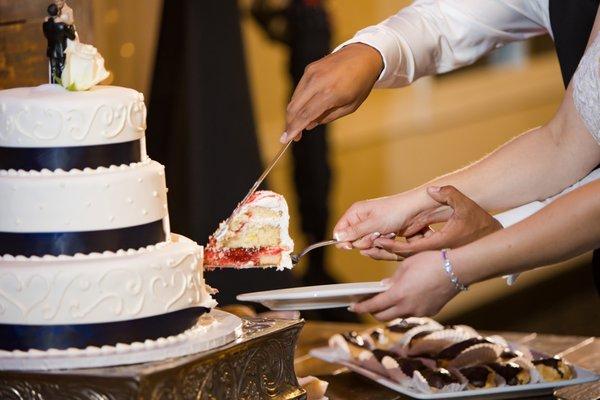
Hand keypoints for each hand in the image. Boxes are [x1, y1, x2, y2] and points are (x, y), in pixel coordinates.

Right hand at [281, 43, 382, 142]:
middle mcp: (318, 82)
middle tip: (292, 135)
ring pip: (294, 99)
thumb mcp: (350, 106)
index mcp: (331, 93)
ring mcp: (312, 73)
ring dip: (294, 114)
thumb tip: (308, 125)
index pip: (305, 114)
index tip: (286, 139)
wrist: (364, 56)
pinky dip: (299, 101)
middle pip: (294, 107)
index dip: (294, 128)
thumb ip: (328, 117)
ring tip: (299, 124)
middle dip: (290, 123)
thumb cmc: (360, 84)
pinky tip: (305, 108)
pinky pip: (300, 89)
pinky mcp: (310, 69)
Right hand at [333, 191, 429, 250]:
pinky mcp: (382, 234)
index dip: (343, 240)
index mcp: (356, 212)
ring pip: (366, 245)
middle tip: (377, 234)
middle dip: (365, 241)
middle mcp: (362, 220)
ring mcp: (372, 228)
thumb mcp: (374, 223)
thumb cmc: (396, 211)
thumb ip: (354, 232)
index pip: (340, 230)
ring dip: (377, 243)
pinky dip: (385, 244)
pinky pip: (377, 246)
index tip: (350, 247)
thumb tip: (337, 237)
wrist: (417, 210)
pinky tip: (393, 236)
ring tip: (388, 233)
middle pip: (353, 240)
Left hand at [351, 251, 459, 320]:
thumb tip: (384, 288)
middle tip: (365, 304)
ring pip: (397, 315)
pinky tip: (402, 299)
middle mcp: (408, 307)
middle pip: (382, 316)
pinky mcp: (430, 312)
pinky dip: (403, 308)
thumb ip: (392, 280)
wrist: (457, 269)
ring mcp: (420, 311)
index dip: (361, 307)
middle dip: (371, 311)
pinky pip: (411, 313)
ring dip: (388, 310)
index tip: (352, 307)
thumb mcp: (405, 266)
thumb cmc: (430, 262)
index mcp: (399, 294)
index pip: (374, 306)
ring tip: (383, 301)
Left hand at [370, 186, 501, 258]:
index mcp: (437, 245)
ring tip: (370, 247)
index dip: (389, 244)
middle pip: (401, 257)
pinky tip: (393, 243)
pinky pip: (415, 257)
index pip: (407, 248)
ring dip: (389, 252)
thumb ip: (448, 195)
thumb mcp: (465, 205)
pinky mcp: (437, 258)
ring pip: (406, 259)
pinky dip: (402, 251)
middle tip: (363, 247)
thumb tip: (433, 189)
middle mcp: (434, 255)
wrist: (495, 243)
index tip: (375, 239)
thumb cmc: (481, 224)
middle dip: (382, 252)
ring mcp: (436, 259)